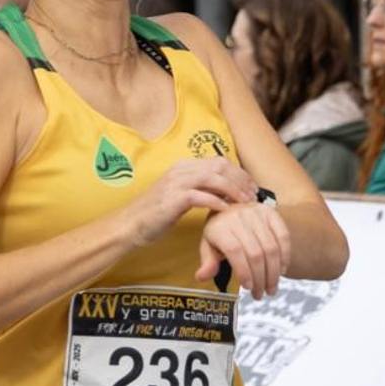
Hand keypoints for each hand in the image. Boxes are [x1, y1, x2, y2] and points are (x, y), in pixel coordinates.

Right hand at [125, 158, 256, 246]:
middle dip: (242, 180)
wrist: (130, 224)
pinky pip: (202, 196)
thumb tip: (224, 190)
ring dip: (234, 190)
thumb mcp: (179, 194)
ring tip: (245, 203)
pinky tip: (227, 212)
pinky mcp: (173, 199)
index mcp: (183, 166)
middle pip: (221, 166)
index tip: (252, 187)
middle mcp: (181, 170)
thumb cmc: (156, 213)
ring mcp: (176, 183)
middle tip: (254, 195)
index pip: (219, 161)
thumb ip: (199, 188)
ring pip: (214, 178)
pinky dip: (218, 202)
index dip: (240, 173)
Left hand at [196, 202, 291, 299]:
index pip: (235, 251)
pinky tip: (282, 270)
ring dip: (274, 272)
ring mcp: (256, 213)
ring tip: (271, 288)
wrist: (230, 205)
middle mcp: (238, 217)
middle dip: (260, 278)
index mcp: (219, 226)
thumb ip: (208, 261)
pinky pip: (283, 236)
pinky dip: (285, 256)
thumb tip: (201, 277)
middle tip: (261, 294)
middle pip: (255, 252)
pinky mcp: (271, 213)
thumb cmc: (220, 231)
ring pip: (271, 247)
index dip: (244, 271)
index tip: (248, 287)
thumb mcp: (209, 245)